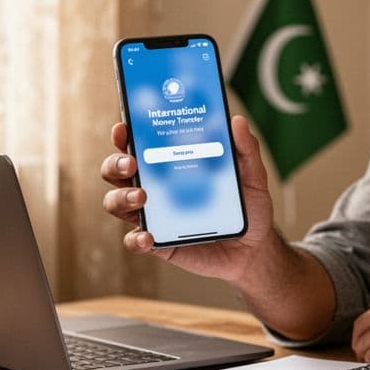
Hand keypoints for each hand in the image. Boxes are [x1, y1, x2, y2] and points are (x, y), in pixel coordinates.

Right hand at [100, 115, 277, 282]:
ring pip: (116, 202)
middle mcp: (153, 185)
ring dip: (121, 197)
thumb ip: (245, 150)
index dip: (124, 134)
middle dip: (116, 163)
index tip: (124, 127)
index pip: (138, 143)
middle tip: (132, 163)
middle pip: (116, 170)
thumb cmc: (245, 206)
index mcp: (169, 162)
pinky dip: (136, 239)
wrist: (253, 248)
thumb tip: (237, 121)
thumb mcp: (252, 176)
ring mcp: (152, 214)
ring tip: (142, 196)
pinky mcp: (157, 242)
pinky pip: (135, 241)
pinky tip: (149, 237)